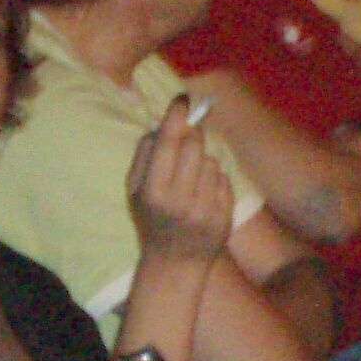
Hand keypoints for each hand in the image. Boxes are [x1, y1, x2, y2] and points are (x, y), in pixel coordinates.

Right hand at [126, 98, 234, 268]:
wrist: (175, 262)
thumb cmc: (151, 219)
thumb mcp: (134, 190)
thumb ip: (144, 156)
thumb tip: (161, 125)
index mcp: (153, 191)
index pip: (168, 143)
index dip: (176, 116)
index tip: (182, 99)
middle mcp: (180, 200)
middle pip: (195, 145)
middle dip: (192, 136)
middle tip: (187, 140)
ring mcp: (206, 209)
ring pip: (212, 160)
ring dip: (203, 160)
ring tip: (192, 178)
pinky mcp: (225, 215)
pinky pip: (225, 178)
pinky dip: (215, 179)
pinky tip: (204, 193)